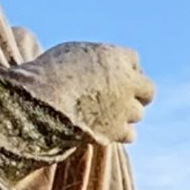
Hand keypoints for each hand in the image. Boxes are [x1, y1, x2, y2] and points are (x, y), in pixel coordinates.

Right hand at [18, 40, 154, 144]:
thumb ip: (93, 62)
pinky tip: (104, 128)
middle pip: (147, 89)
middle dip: (137, 92)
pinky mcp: (118, 131)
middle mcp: (127, 82)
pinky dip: (119, 132)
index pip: (133, 59)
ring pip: (138, 113)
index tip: (110, 72)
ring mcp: (125, 108)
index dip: (123, 66)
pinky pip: (130, 134)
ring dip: (125, 113)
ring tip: (102, 112)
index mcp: (115, 57)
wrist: (41, 100)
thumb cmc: (47, 73)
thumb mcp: (70, 55)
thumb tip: (99, 70)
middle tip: (121, 96)